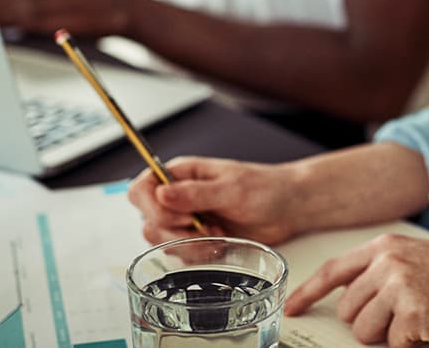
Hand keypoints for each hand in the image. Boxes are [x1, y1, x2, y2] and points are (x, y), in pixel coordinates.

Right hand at [128, 156, 305, 245]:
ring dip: (188, 244)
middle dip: (175, 231)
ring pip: (161, 240)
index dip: (151, 207)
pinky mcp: (195, 239)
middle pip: (147, 220)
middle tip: (204, 226)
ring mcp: (185, 219)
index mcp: (181, 174)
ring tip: (218, 233)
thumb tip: (161, 193)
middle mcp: (177, 196)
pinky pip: (180, 254)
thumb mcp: (231, 188)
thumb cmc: (264, 188)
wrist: (288, 208)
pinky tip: (220, 243)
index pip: (141, 188)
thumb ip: (195, 193)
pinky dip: (198, 254)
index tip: (181, 216)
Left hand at [286, 235, 428, 346]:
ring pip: (365, 332)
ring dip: (389, 337)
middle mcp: (387, 263)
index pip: (334, 270)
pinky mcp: (410, 315)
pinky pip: (393, 345)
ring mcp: (397, 288)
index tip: (293, 306)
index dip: (309, 291)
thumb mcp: (422, 261)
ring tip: (422, 322)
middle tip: (404, 320)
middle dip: (370, 324)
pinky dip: (412, 345)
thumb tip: (355, 299)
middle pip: (349, 310)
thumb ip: (385, 272)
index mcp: (387, 247)